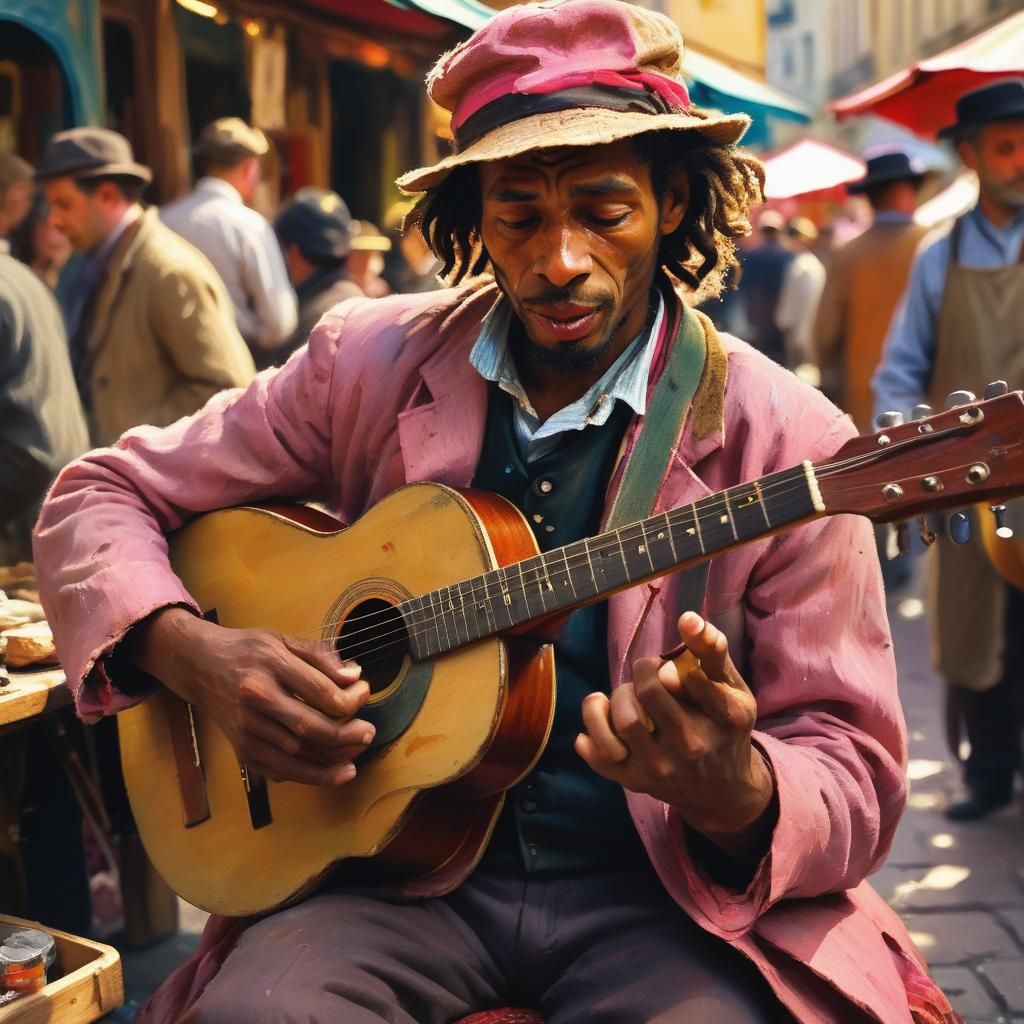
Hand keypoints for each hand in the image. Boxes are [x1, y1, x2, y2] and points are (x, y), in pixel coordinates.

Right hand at [133, 607, 373, 785]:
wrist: (198, 665)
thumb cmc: (246, 650)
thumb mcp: (282, 640)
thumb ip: (320, 657)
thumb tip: (354, 677)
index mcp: (270, 666)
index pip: (320, 692)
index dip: (351, 698)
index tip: (364, 692)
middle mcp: (256, 700)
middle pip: (311, 728)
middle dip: (347, 735)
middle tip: (368, 732)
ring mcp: (246, 729)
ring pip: (297, 757)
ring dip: (333, 763)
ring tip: (357, 757)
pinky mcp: (242, 749)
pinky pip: (280, 771)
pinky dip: (310, 775)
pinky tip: (333, 772)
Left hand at [575, 611, 774, 852]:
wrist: (722, 791)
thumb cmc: (725, 727)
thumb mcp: (733, 688)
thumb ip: (712, 650)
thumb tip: (687, 618)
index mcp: (726, 718)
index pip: (689, 676)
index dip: (669, 665)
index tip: (666, 667)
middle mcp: (694, 746)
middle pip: (649, 693)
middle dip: (641, 672)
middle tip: (646, 673)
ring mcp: (663, 767)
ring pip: (623, 721)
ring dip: (617, 696)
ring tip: (626, 694)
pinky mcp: (638, 782)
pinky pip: (600, 754)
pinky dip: (592, 729)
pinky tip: (603, 715)